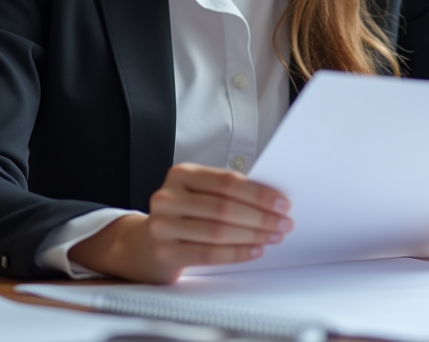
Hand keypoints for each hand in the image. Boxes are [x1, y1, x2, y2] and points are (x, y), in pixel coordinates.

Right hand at [69, 163, 291, 282]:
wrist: (145, 243)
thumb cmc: (183, 214)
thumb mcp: (199, 193)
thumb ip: (226, 191)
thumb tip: (272, 199)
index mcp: (180, 174)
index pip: (226, 182)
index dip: (258, 193)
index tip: (282, 202)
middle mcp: (167, 197)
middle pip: (224, 207)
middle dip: (260, 217)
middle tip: (284, 223)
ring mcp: (162, 225)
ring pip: (218, 231)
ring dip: (253, 235)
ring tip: (273, 236)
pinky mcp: (164, 252)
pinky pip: (208, 254)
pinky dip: (236, 253)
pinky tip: (254, 250)